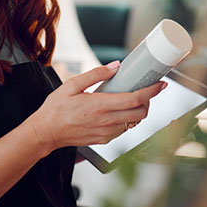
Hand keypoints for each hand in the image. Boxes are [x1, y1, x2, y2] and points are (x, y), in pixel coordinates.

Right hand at [31, 61, 165, 151]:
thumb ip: (95, 74)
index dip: (151, 91)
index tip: (160, 85)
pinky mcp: (104, 140)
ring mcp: (106, 133)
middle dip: (148, 101)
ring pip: (134, 123)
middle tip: (146, 91)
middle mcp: (106, 121)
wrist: (46, 132)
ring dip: (138, 112)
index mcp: (100, 105)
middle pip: (141, 113)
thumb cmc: (56, 108)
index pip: (135, 99)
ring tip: (132, 100)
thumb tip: (115, 67)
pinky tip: (119, 112)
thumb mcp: (72, 85)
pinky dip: (127, 120)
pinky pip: (123, 130)